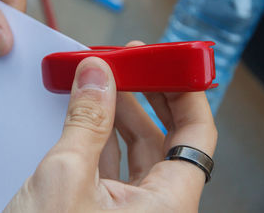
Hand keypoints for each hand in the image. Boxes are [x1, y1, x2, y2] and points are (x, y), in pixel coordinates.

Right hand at [4, 41, 217, 212]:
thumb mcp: (66, 176)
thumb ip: (85, 120)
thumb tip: (96, 74)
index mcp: (166, 205)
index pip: (197, 135)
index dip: (186, 94)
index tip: (170, 64)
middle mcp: (154, 207)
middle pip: (165, 138)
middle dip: (148, 96)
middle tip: (133, 64)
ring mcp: (127, 208)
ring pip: (134, 148)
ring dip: (118, 111)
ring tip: (103, 81)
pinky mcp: (102, 208)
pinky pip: (109, 162)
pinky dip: (98, 133)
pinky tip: (87, 112)